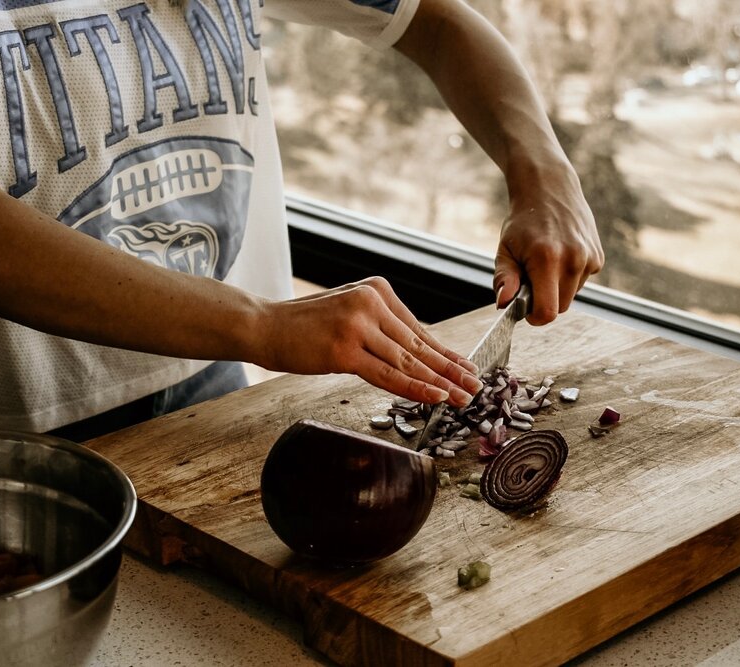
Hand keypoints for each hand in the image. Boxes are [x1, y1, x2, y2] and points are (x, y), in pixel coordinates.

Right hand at [256, 277, 481, 406]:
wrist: (264, 325)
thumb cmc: (304, 326)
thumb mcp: (348, 313)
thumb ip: (380, 327)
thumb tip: (416, 352)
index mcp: (377, 289)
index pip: (418, 328)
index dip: (445, 351)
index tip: (466, 367)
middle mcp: (371, 302)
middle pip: (418, 344)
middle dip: (450, 368)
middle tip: (475, 385)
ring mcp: (358, 325)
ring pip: (408, 360)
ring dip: (439, 381)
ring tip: (462, 396)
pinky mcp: (345, 349)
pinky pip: (388, 374)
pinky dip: (415, 387)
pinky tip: (436, 395)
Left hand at [494, 161, 603, 324]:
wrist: (549, 189)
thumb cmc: (523, 222)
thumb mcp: (505, 249)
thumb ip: (504, 279)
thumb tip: (503, 304)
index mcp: (547, 259)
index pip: (548, 312)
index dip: (535, 317)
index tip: (525, 309)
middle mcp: (573, 259)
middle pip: (561, 307)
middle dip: (544, 300)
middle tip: (531, 276)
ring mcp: (589, 257)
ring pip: (571, 296)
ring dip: (557, 288)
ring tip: (546, 261)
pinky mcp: (598, 257)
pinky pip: (581, 282)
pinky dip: (570, 277)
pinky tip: (561, 255)